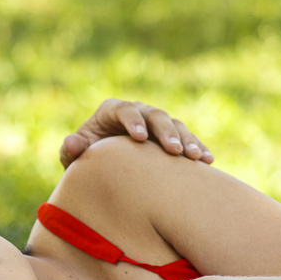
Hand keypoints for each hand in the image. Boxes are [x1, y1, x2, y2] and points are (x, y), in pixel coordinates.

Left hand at [61, 99, 213, 168]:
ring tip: (196, 158)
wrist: (103, 170)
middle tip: (174, 151)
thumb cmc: (86, 162)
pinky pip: (188, 139)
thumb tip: (72, 141)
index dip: (133, 121)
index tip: (140, 138)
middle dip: (166, 132)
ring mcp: (156, 124)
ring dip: (187, 140)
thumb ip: (71, 151)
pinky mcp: (171, 137)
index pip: (124, 110)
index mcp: (112, 111)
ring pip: (175, 125)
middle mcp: (137, 112)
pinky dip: (199, 148)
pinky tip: (209, 161)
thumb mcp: (73, 159)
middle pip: (155, 115)